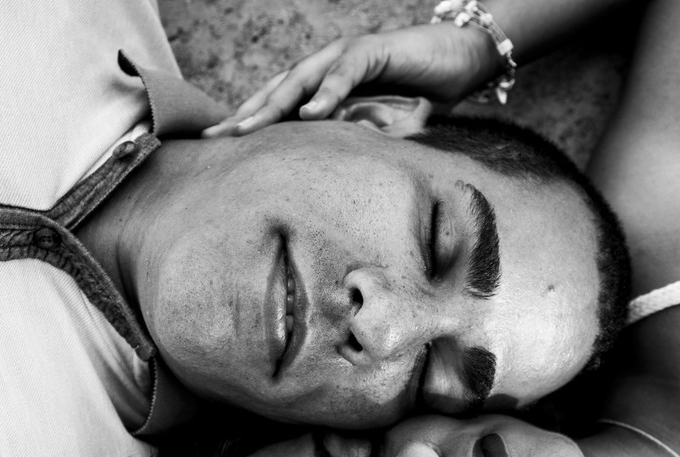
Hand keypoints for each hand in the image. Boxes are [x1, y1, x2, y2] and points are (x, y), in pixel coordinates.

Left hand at [203, 24, 497, 138]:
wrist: (465, 59)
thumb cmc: (425, 93)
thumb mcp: (384, 128)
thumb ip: (360, 145)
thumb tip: (347, 182)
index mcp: (325, 84)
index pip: (280, 104)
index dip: (250, 123)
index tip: (220, 148)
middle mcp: (328, 65)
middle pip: (277, 90)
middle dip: (245, 114)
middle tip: (214, 137)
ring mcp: (348, 54)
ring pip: (302, 78)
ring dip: (273, 105)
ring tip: (247, 129)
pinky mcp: (374, 50)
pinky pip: (346, 73)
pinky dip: (327, 92)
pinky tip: (310, 113)